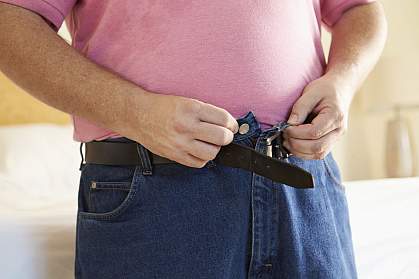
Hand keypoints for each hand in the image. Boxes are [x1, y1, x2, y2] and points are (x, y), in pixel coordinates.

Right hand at [121, 93, 238, 167]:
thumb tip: (228, 124)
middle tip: (223, 135)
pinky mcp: (174, 155)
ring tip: (210, 143)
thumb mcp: (187, 101)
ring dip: (215, 148)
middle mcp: (187, 126)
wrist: (138, 115)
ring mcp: (180, 142)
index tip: (232, 126)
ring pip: (212, 153)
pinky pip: (198, 163)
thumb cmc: (162, 107)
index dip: (232, 124)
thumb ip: (207, 113)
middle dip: (227, 137)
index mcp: (192, 109)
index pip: (224, 119)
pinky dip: (203, 158)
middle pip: (222, 138)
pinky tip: (199, 150)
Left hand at [283, 75, 352, 159]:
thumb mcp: (311, 92)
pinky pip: (318, 154)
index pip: (314, 132)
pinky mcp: (331, 142)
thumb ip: (300, 108)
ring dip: (299, 151)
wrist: (341, 89)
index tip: (286, 128)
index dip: (296, 133)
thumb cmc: (325, 89)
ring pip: (318, 154)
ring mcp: (336, 138)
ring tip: (287, 141)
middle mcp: (339, 130)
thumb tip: (290, 124)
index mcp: (335, 116)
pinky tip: (295, 144)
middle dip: (296, 145)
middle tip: (285, 136)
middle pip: (317, 148)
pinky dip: (304, 152)